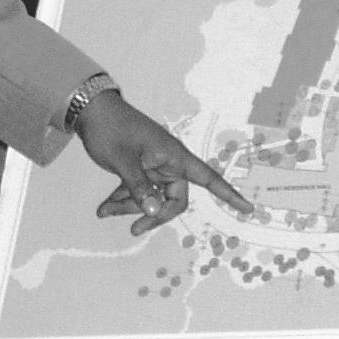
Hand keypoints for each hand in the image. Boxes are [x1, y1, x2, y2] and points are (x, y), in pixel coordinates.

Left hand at [74, 90, 251, 237]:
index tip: (248, 208)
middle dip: (153, 214)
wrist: (90, 110)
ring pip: (151, 196)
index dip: (229, 195)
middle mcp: (168, 162)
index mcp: (174, 156)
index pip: (209, 179)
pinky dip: (123, 198)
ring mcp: (152, 165)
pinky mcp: (138, 167)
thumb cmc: (111, 128)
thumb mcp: (124, 161)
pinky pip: (138, 189)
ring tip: (105, 211)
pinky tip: (104, 208)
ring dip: (131, 207)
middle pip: (172, 198)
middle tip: (133, 228)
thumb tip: (154, 212)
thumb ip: (139, 188)